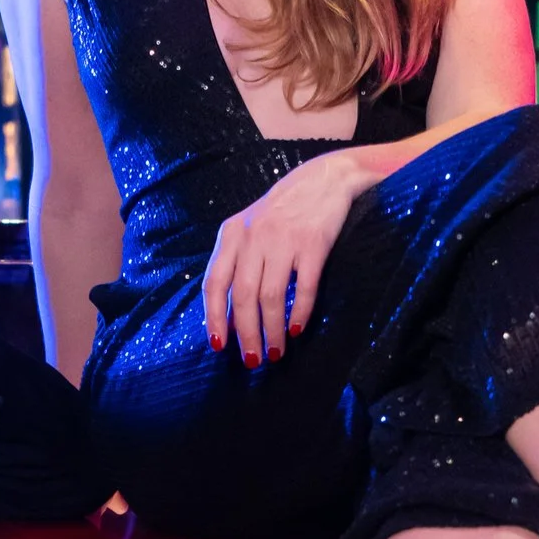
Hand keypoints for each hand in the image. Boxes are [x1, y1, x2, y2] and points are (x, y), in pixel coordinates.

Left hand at [201, 151, 368, 366]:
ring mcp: (283, 240)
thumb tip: (227, 315)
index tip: (218, 345)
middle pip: (242, 296)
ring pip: (271, 297)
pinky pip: (303, 288)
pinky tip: (296, 330)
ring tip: (275, 352)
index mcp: (231, 235)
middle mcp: (253, 237)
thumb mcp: (248, 228)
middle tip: (252, 360)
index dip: (214, 317)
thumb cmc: (282, 211)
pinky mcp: (313, 244)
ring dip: (272, 330)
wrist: (324, 178)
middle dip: (245, 334)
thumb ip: (236, 263)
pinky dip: (299, 313)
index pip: (214, 283)